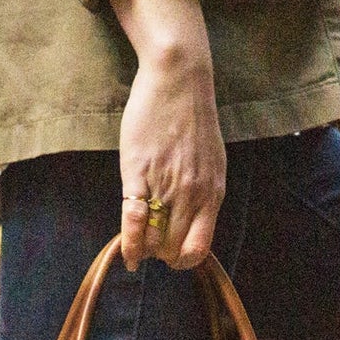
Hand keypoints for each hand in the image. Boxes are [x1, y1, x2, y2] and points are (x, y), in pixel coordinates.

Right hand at [108, 0, 226, 271]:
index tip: (175, 256)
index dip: (185, 259)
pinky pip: (134, 219)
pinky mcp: (138, 172)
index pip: (200, 248)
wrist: (179, 79)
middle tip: (153, 245)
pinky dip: (129, 242)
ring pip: (154, 239)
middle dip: (162, 255)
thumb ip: (204, 194)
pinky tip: (126, 255)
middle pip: (173, 248)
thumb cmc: (194, 120)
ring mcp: (165, 185)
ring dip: (145, 248)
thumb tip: (193, 222)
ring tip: (139, 242)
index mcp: (212, 194)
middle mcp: (191, 195)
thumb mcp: (212, 163)